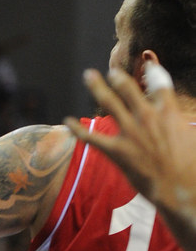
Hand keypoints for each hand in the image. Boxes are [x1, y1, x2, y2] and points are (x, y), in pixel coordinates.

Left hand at [65, 64, 195, 222]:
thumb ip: (182, 124)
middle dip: (118, 77)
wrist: (179, 188)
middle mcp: (147, 116)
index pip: (159, 82)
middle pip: (128, 88)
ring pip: (109, 102)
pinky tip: (67, 122)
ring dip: (97, 87)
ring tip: (89, 75)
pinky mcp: (117, 151)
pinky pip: (91, 137)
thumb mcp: (192, 136)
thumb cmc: (192, 166)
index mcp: (168, 111)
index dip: (152, 71)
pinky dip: (77, 130)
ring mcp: (130, 132)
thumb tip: (182, 124)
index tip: (147, 63)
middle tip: (112, 72)